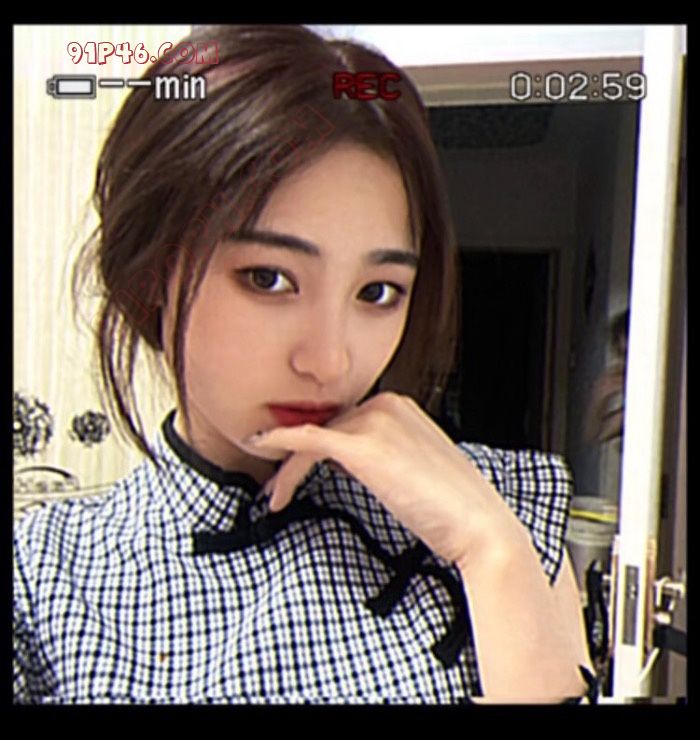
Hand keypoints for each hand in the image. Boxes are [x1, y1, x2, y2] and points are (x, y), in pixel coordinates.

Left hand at [246, 392, 524, 567]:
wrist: (478, 525)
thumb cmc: (451, 508)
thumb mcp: (413, 470)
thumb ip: (384, 456)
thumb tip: (350, 464)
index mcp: (399, 407)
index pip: (342, 421)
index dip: (313, 446)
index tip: (294, 470)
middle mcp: (386, 404)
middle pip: (324, 427)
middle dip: (295, 458)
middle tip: (276, 488)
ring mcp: (375, 421)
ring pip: (312, 437)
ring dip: (286, 467)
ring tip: (274, 497)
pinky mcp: (364, 446)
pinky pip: (309, 439)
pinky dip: (281, 443)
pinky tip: (263, 450)